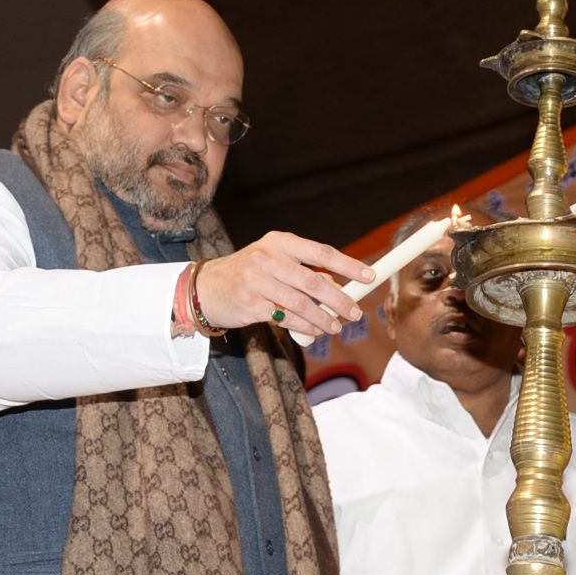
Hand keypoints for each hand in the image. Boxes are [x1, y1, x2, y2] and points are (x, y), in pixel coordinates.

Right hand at [191, 233, 370, 336]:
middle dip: (339, 299)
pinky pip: (286, 319)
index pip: (320, 252)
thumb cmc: (248, 275)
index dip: (348, 265)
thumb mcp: (276, 264)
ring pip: (301, 303)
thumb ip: (305, 273)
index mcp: (279, 242)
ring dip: (324, 318)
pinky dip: (305, 327)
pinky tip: (316, 332)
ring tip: (336, 327)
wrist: (206, 288)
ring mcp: (256, 281)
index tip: (369, 275)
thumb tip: (339, 288)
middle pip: (313, 280)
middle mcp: (267, 258)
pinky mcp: (250, 304)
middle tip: (355, 313)